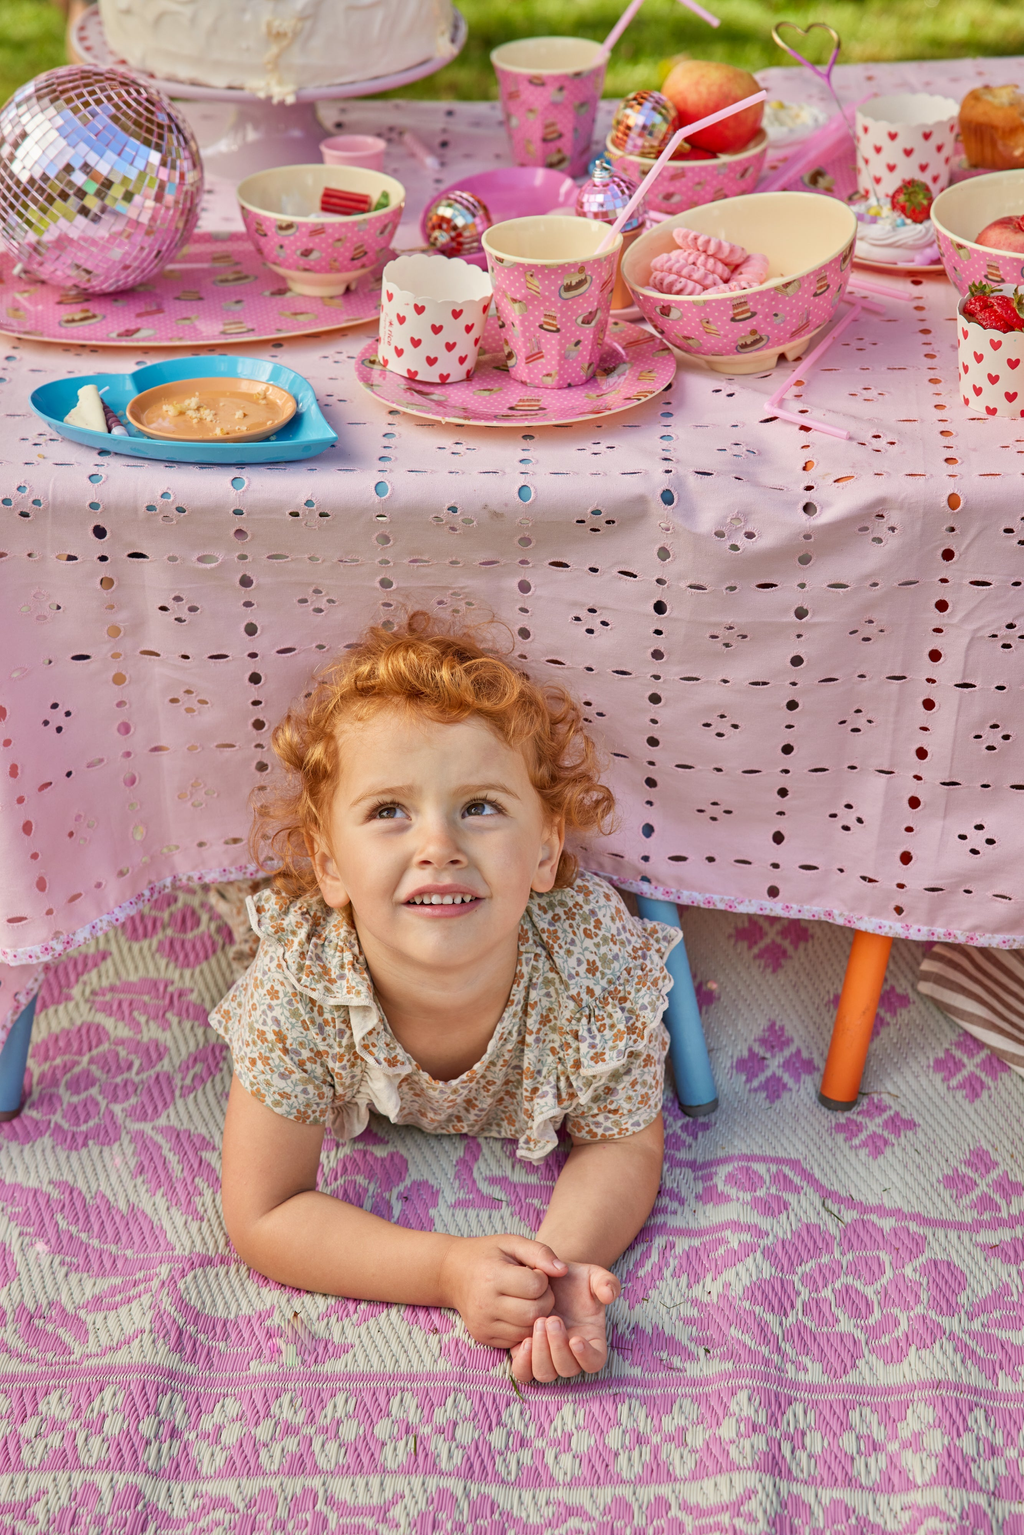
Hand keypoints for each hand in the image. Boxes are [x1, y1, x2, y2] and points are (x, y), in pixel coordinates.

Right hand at [438, 1234, 565, 1348]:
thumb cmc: (487, 1255)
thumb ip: (540, 1252)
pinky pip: (515, 1341)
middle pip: (534, 1313)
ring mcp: (483, 1324)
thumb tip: (563, 1270)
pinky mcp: (483, 1338)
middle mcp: (485, 1304)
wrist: (452, 1272)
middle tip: (537, 1289)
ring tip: (528, 1300)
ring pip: (527, 1331)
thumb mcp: (511, 1242)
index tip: (535, 1272)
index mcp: (492, 1276)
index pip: (535, 1286)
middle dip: (545, 1300)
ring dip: (536, 1316)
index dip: (543, 1278)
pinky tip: (518, 1311)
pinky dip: (523, 1328)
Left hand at [510, 1262, 619, 1382]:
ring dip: (541, 1353)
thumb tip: (609, 1295)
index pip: (594, 1362)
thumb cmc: (574, 1279)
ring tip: (538, 1323)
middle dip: (558, 1347)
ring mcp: (548, 1355)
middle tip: (552, 1319)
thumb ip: (606, 1282)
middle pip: (567, 1369)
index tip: (576, 1339)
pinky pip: (524, 1371)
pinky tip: (524, 1339)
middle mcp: (569, 1353)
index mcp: (591, 1340)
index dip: (586, 1356)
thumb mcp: (593, 1274)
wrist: (547, 1275)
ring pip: (545, 1373)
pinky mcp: (527, 1353)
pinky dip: (523, 1362)